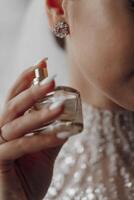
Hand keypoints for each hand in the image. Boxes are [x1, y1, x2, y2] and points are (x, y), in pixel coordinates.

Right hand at [0, 59, 67, 199]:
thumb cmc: (28, 177)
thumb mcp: (45, 152)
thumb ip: (54, 135)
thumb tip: (70, 121)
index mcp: (10, 125)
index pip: (16, 97)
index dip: (27, 78)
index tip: (42, 62)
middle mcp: (0, 130)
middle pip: (14, 104)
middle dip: (32, 90)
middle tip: (52, 79)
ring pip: (17, 122)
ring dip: (40, 113)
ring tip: (60, 107)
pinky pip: (22, 145)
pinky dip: (43, 139)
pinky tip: (62, 134)